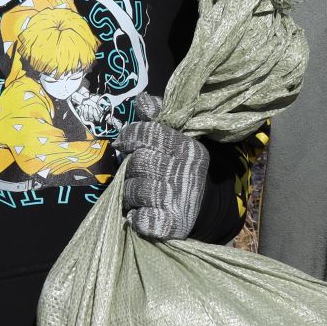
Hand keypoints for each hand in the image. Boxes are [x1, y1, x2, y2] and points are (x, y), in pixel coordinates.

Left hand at [113, 94, 207, 239]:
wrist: (204, 207)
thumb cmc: (180, 168)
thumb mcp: (176, 140)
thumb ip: (157, 120)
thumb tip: (142, 101)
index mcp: (187, 148)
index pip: (151, 133)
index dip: (130, 136)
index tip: (123, 143)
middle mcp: (185, 171)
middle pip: (138, 162)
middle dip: (130, 169)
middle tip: (135, 174)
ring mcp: (179, 199)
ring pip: (135, 190)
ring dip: (129, 194)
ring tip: (137, 195)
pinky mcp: (171, 223)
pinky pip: (141, 218)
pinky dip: (136, 217)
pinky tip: (140, 214)